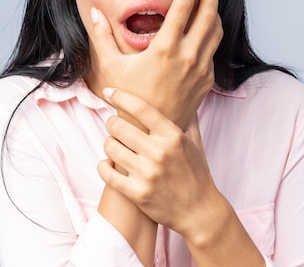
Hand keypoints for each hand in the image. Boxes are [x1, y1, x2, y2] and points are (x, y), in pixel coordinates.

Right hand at [87, 0, 222, 129]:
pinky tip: (205, 29)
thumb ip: (102, 37)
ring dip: (214, 12)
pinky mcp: (206, 80)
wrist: (150, 131)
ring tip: (209, 0)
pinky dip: (212, 34)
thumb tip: (94, 13)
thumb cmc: (129, 98)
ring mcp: (200, 69)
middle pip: (208, 15)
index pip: (183, 8)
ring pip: (216, 32)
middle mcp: (188, 57)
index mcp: (165, 49)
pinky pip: (214, 50)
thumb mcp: (111, 67)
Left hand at [98, 87, 222, 238]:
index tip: (108, 91)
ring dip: (109, 145)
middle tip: (115, 126)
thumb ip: (188, 118)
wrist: (200, 211)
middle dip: (112, 123)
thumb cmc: (196, 173)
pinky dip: (103, 166)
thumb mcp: (195, 142)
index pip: (140, 108)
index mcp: (172, 136)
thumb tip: (185, 96)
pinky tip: (108, 164)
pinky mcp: (137, 193)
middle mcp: (159, 152)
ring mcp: (147, 174)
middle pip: (118, 126)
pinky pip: (107, 173)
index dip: (120, 96)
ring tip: (115, 146)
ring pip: (110, 147)